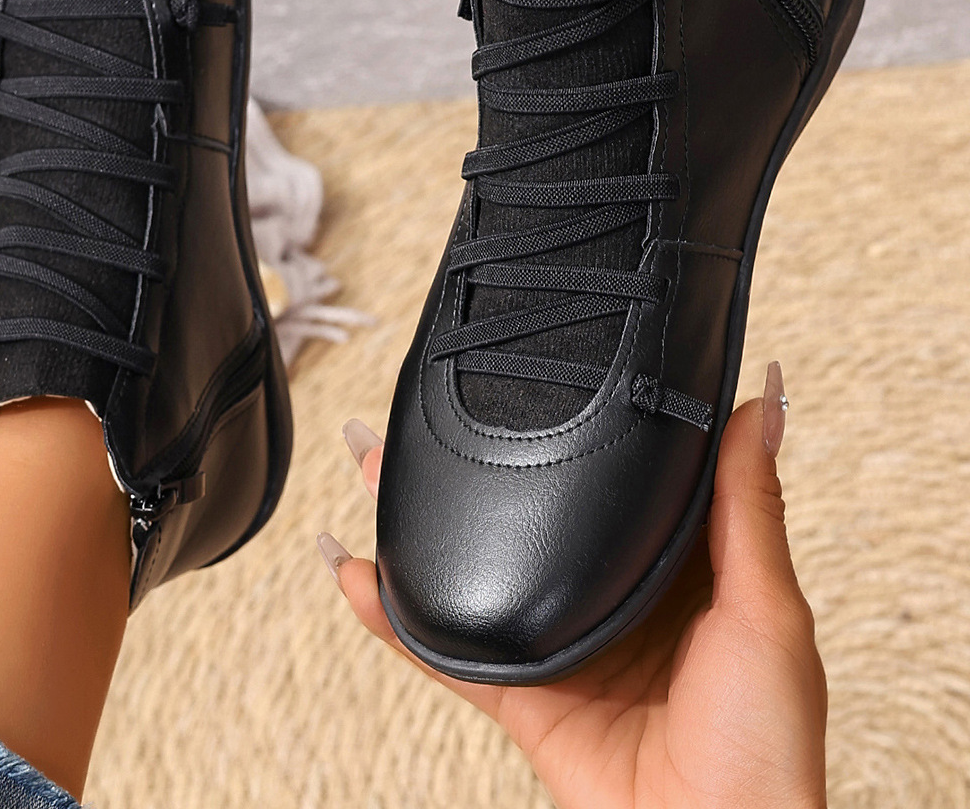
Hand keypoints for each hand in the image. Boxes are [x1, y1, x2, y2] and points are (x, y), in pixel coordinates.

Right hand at [318, 363, 826, 808]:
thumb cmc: (768, 745)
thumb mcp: (768, 606)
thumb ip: (748, 502)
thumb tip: (763, 399)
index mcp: (676, 565)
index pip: (616, 478)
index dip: (570, 430)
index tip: (532, 377)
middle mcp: (614, 595)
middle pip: (529, 515)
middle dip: (472, 468)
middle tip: (422, 419)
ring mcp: (562, 642)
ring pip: (478, 568)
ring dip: (420, 524)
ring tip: (374, 470)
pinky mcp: (523, 691)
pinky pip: (449, 647)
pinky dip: (396, 615)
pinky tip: (356, 574)